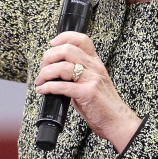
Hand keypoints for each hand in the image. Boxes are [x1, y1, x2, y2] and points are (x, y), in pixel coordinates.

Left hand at [35, 31, 141, 149]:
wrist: (117, 120)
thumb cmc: (102, 103)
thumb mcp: (92, 82)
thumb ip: (76, 73)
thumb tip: (54, 71)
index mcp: (95, 62)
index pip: (81, 40)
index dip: (64, 37)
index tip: (53, 43)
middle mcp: (94, 67)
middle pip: (67, 50)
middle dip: (49, 57)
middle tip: (43, 68)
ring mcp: (91, 79)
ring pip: (63, 67)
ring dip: (46, 74)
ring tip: (40, 81)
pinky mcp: (87, 93)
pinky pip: (62, 86)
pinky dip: (48, 87)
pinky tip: (43, 90)